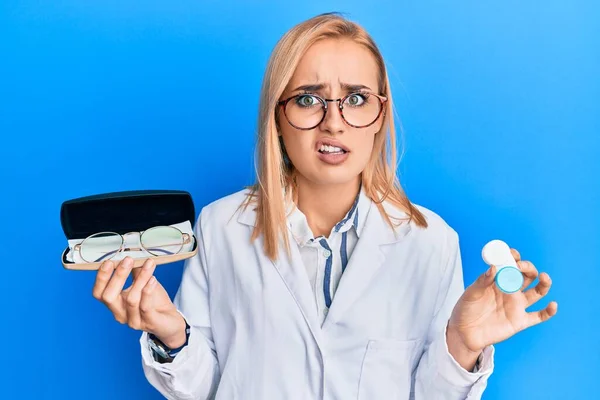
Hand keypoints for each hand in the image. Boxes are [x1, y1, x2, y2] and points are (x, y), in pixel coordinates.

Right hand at [92, 256, 186, 347]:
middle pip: (109, 297)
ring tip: (149, 264)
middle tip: (128, 259)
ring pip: (131, 299)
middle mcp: (120, 314)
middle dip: (117, 276)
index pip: (99, 293)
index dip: (101, 278)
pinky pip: (146, 307)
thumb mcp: (143, 284)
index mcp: (115, 304)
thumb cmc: (154, 301)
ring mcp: (134, 321)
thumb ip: (135, 271)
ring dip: (140, 279)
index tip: (108, 261)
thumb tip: (131, 252)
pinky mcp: (149, 323)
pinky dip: (148, 291)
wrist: (171, 321)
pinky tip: (153, 278)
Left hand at [447, 248, 557, 369]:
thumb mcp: (471, 293)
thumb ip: (482, 281)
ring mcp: (517, 305)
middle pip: (527, 275)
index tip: (512, 254)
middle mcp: (511, 290)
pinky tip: (552, 305)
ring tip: (544, 277)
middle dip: (528, 268)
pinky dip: (549, 311)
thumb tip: (494, 267)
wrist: (464, 333)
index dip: (514, 257)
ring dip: (544, 283)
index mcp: (498, 280)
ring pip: (538, 292)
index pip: (511, 264)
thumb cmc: (465, 309)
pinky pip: (539, 316)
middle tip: (521, 266)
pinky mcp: (520, 321)